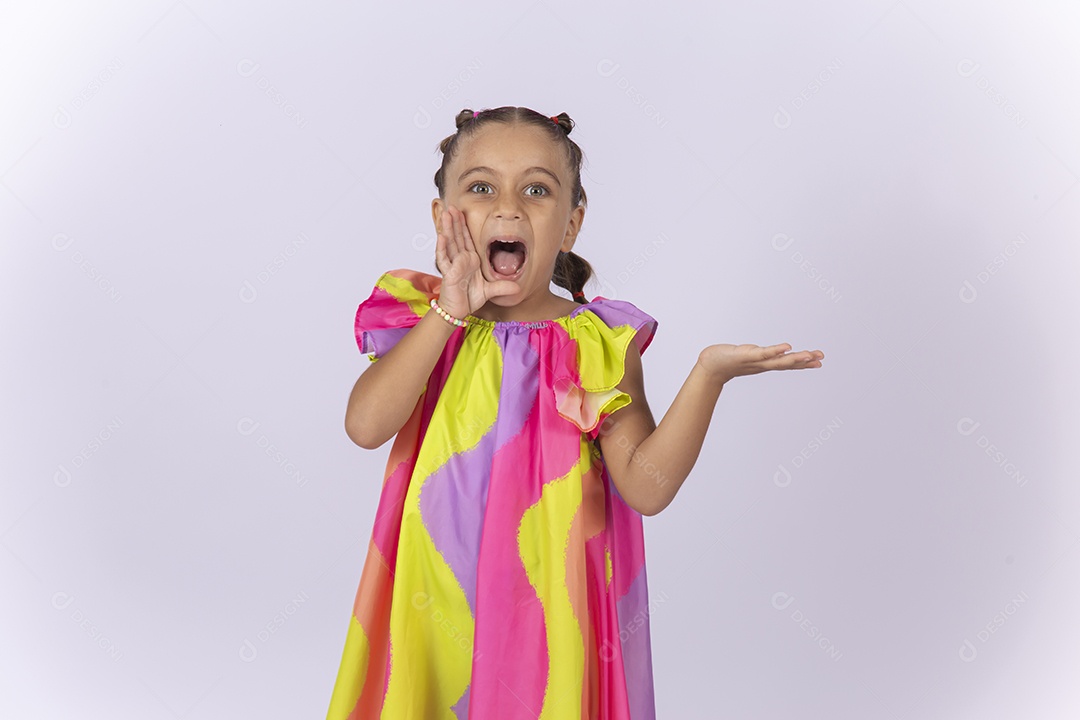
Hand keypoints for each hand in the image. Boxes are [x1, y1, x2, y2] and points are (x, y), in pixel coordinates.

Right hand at [434, 204, 519, 317]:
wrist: (457, 311)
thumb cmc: (468, 298)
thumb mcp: (489, 291)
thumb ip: (502, 287)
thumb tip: (517, 288)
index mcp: (469, 260)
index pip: (466, 239)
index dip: (463, 225)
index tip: (461, 212)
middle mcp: (460, 260)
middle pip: (456, 236)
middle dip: (454, 221)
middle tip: (453, 207)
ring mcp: (453, 265)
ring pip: (449, 243)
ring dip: (447, 229)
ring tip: (446, 214)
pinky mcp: (448, 274)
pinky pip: (445, 259)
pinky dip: (443, 248)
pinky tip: (442, 236)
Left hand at [696, 343, 823, 384]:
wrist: (711, 366)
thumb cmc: (729, 360)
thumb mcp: (750, 358)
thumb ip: (761, 356)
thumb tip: (769, 353)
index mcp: (765, 364)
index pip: (787, 364)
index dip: (803, 364)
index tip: (819, 362)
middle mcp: (763, 364)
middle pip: (787, 364)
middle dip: (805, 362)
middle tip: (821, 359)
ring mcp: (756, 361)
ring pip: (778, 361)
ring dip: (794, 358)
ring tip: (809, 355)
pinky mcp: (747, 355)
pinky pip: (764, 353)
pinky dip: (775, 350)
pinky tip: (787, 347)